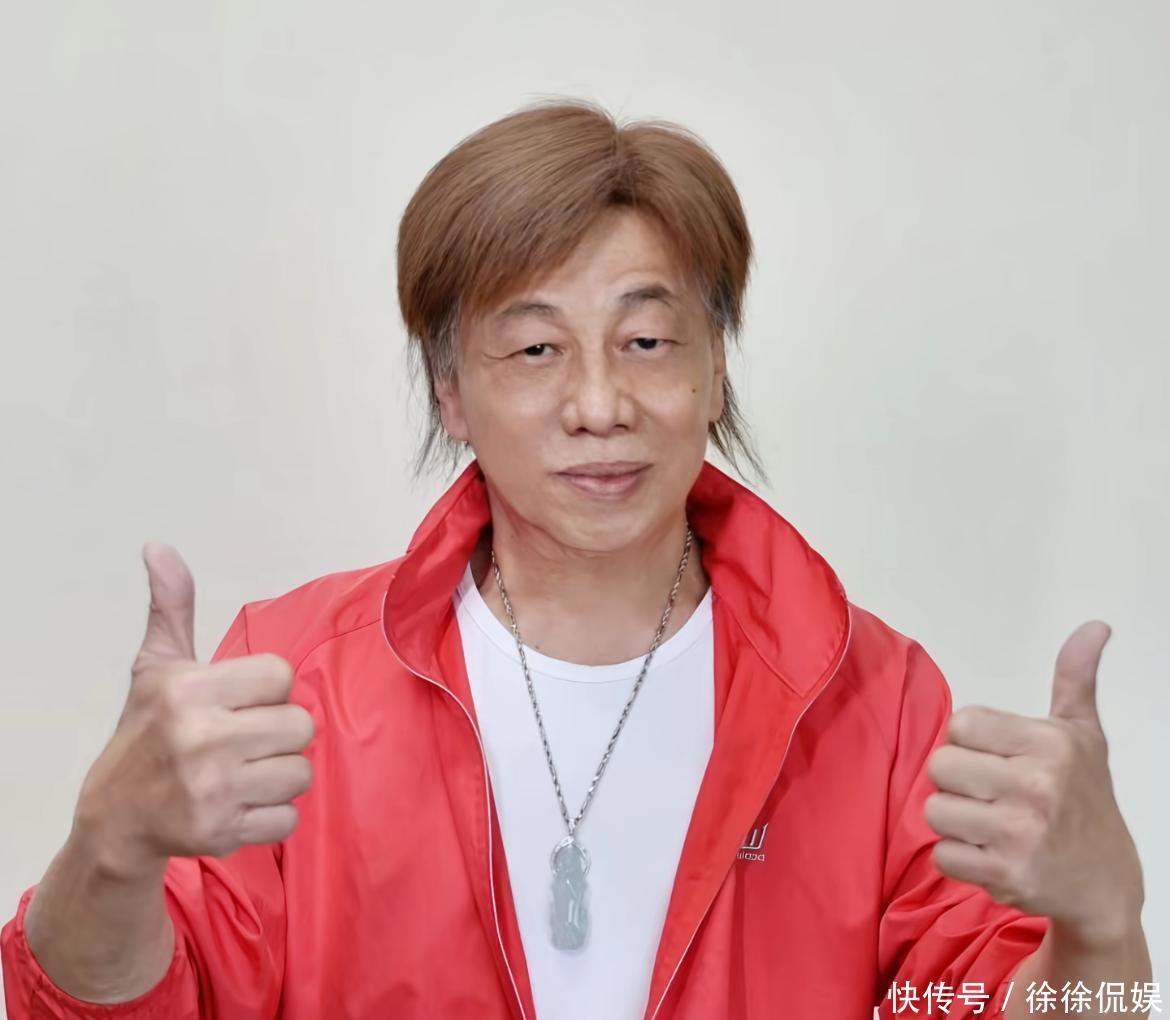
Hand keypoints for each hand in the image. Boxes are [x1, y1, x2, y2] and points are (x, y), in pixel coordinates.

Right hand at [72, 543, 314, 876]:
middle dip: (279, 734)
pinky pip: (289, 818)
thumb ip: (171, 607)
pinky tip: (238, 804)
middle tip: (244, 741)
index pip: (281, 676)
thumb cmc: (145, 733)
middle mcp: (202, 739)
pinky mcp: (222, 833)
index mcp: (189, 691)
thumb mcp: (155, 667)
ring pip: (301, 772)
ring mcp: (213, 790)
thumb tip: (159, 547)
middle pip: (301, 726)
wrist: (115, 820)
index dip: (266, 691)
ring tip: (241, 772)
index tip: (237, 703)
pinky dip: (271, 815)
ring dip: (278, 774)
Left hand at [924, 621, 1144, 947]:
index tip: (998, 758)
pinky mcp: (1006, 874)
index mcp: (1049, 744)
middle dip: (958, 782)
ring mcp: (1020, 833)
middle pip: (941, 766)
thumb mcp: (1083, 735)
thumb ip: (1076, 678)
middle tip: (991, 794)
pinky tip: (991, 854)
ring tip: (989, 824)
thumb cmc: (1084, 799)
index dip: (970, 742)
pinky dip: (959, 858)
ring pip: (934, 810)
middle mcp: (1036, 786)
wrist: (1105, 882)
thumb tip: (1094, 626)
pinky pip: (943, 855)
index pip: (961, 723)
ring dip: (955, 822)